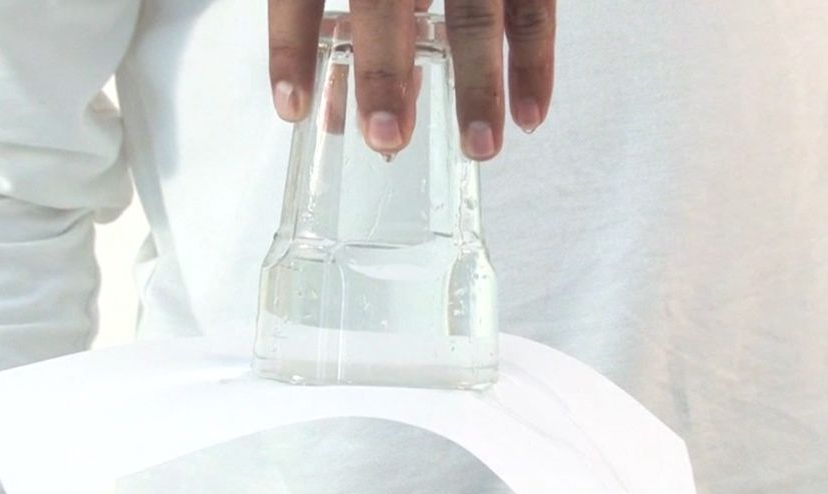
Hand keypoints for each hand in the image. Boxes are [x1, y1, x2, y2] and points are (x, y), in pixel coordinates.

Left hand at [268, 0, 555, 159]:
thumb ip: (347, 14)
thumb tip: (331, 107)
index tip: (293, 107)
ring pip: (474, 12)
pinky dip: (534, 63)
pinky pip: (534, 8)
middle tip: (385, 137)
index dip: (293, 45)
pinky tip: (529, 116)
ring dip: (478, 84)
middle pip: (386, 3)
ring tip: (478, 146)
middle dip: (384, 72)